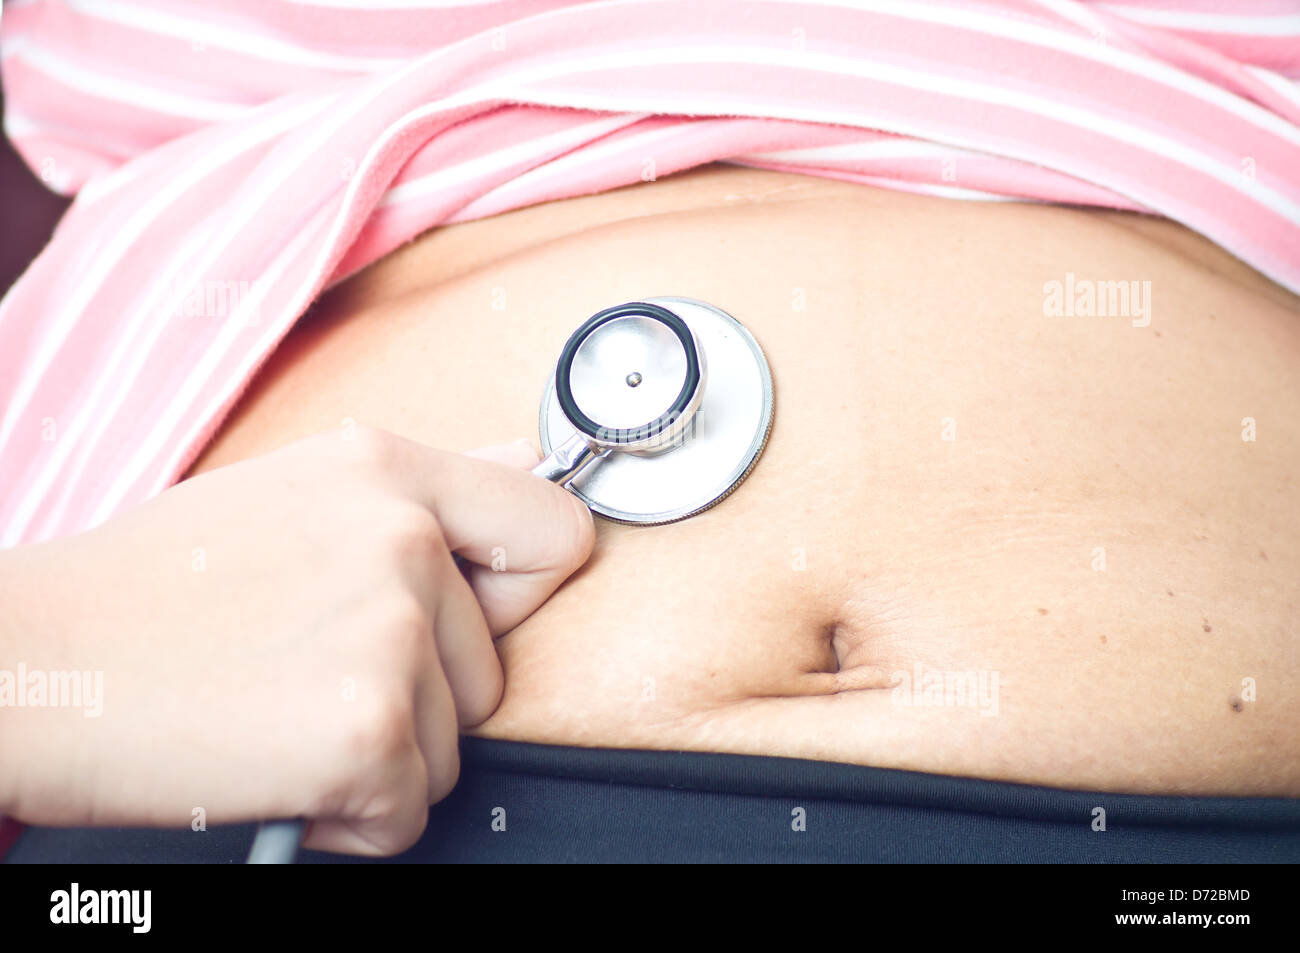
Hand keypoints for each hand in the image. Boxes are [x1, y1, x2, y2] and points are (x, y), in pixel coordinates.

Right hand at [0, 427, 592, 853]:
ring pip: (455, 743)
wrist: (25, 664)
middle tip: (308, 676)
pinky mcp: (368, 726)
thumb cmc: (147, 593)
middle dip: (419, 696)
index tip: (483, 615)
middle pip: (493, 666)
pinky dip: (349, 818)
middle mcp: (403, 536)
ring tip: (279, 715)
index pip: (554, 529)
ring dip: (379, 754)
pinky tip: (275, 768)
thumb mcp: (294, 496)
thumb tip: (528, 474)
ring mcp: (391, 629)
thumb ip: (419, 495)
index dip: (526, 589)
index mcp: (387, 469)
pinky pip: (412, 809)